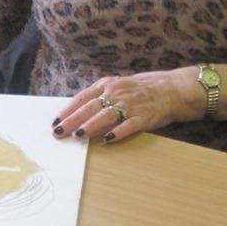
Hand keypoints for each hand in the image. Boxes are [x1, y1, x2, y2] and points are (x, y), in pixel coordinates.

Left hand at [51, 70, 194, 142]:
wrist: (171, 89)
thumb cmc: (140, 89)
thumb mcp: (117, 86)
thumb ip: (99, 96)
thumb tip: (78, 112)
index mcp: (107, 84)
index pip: (83, 97)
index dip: (68, 110)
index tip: (55, 121)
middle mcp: (116, 93)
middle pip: (90, 108)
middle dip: (72, 121)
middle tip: (59, 132)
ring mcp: (130, 105)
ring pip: (105, 116)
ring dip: (90, 126)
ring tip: (77, 136)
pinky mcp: (143, 117)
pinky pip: (127, 126)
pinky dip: (116, 134)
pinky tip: (105, 141)